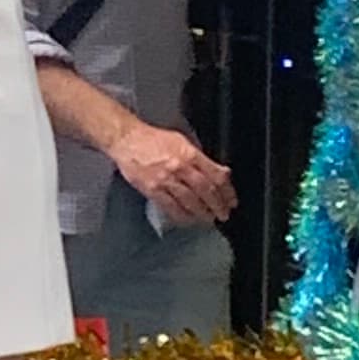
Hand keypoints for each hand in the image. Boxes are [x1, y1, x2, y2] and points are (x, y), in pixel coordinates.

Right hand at [112, 122, 233, 226]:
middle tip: (223, 214)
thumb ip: (200, 158)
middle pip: (206, 191)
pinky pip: (171, 207)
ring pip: (191, 202)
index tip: (231, 200)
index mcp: (189, 154)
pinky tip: (189, 220)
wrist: (127, 140)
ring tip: (209, 219)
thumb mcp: (182, 141)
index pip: (215, 176)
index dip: (227, 191)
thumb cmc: (153, 139)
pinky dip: (182, 216)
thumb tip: (220, 172)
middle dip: (218, 206)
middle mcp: (180, 167)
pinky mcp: (152, 189)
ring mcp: (165, 180)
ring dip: (203, 213)